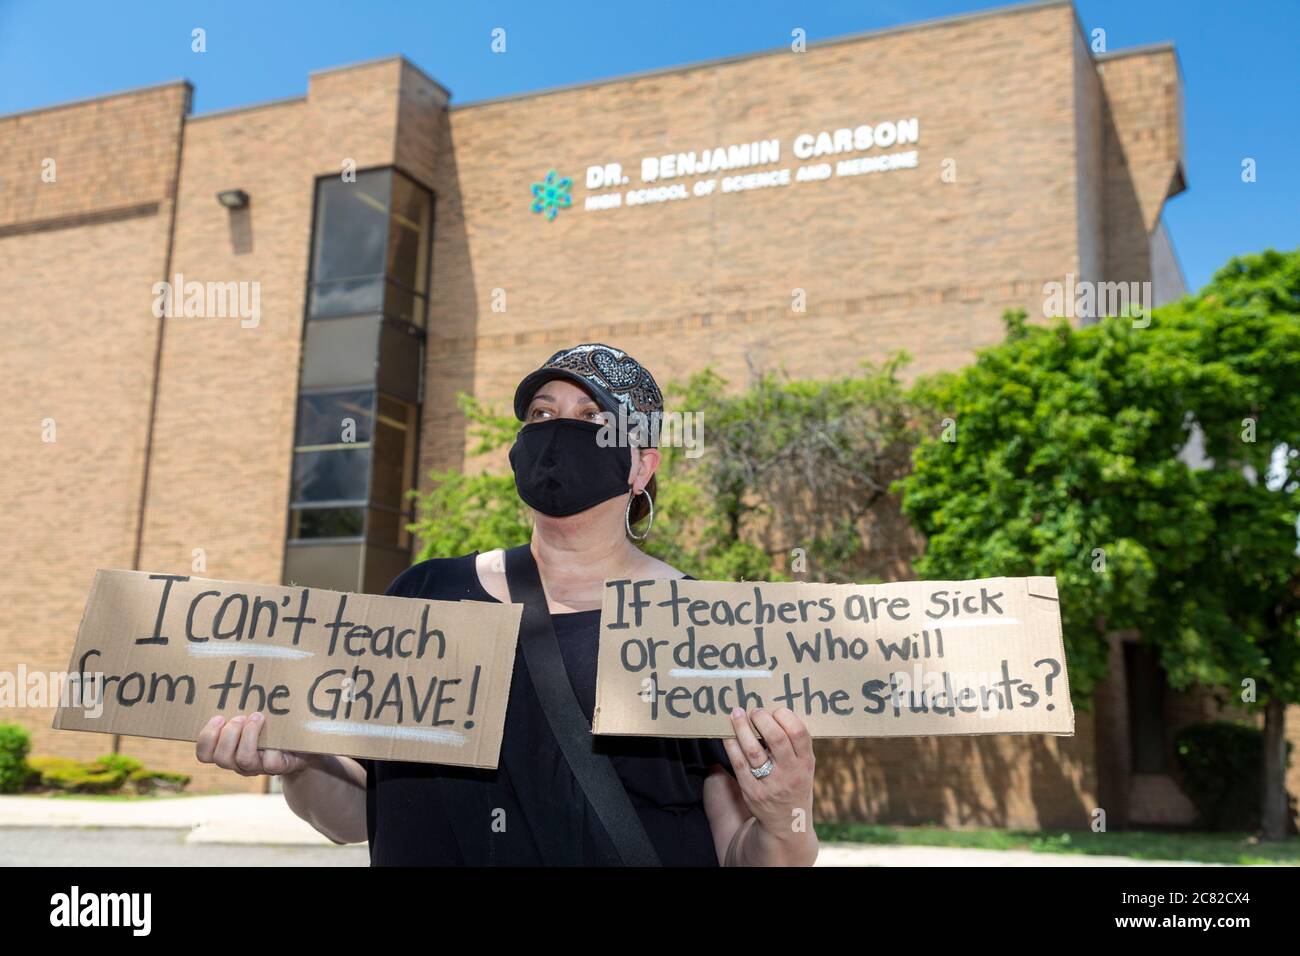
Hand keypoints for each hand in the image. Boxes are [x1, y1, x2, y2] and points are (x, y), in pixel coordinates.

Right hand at [195, 713, 314, 776]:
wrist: (302, 741)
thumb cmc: (271, 723)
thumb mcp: (253, 714)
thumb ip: (240, 704)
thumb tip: (233, 672)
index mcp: (228, 749)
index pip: (204, 754)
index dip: (206, 737)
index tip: (218, 716)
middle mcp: (239, 761)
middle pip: (220, 758)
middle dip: (228, 734)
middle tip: (241, 717)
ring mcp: (259, 766)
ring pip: (242, 761)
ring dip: (248, 737)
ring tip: (257, 717)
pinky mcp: (279, 767)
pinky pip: (270, 762)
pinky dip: (271, 747)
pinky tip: (276, 732)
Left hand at [722, 706, 815, 838]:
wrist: (787, 824)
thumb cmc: (795, 784)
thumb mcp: (805, 766)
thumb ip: (794, 744)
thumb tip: (772, 711)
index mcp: (806, 763)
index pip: (799, 733)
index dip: (785, 716)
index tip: (776, 710)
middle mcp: (790, 773)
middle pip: (776, 739)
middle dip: (762, 719)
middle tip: (755, 711)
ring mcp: (770, 784)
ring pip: (753, 750)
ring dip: (742, 728)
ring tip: (737, 714)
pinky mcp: (751, 791)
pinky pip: (738, 763)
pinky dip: (731, 745)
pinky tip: (729, 734)